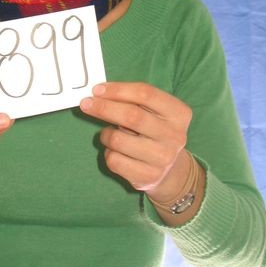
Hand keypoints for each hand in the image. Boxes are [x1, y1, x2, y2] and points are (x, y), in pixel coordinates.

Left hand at [80, 82, 192, 200]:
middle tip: (86, 104)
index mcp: (179, 113)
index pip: (146, 93)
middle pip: (131, 115)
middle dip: (104, 108)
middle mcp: (174, 136)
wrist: (170, 170)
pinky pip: (114, 160)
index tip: (97, 90)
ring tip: (110, 134)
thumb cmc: (153, 132)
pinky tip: (117, 152)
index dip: (118, 90)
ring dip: (105, 134)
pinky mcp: (148, 177)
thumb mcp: (153, 112)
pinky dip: (108, 153)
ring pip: (118, 140)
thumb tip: (99, 93)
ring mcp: (163, 159)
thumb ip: (132, 100)